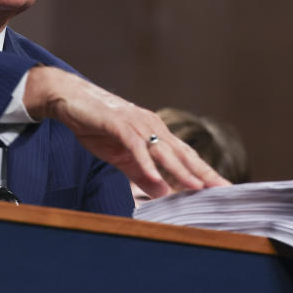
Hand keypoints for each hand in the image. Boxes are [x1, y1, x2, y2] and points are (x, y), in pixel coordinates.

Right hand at [23, 66, 229, 197]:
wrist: (70, 99)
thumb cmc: (96, 126)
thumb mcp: (121, 157)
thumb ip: (141, 174)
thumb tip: (161, 193)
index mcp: (156, 133)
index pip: (186, 157)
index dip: (204, 173)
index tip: (222, 189)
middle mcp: (153, 127)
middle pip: (183, 154)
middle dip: (204, 173)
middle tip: (223, 190)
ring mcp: (137, 124)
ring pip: (164, 151)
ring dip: (181, 170)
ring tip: (197, 187)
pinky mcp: (119, 124)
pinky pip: (136, 147)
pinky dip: (146, 164)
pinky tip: (156, 179)